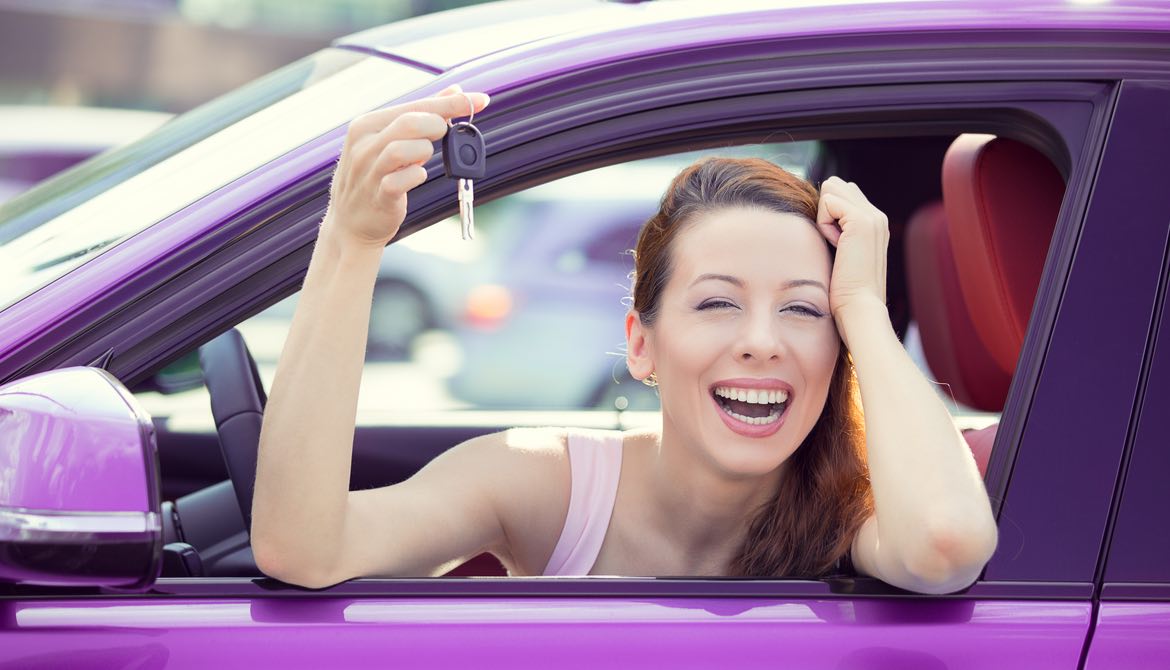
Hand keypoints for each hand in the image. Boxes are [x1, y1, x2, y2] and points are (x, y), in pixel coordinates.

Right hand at [322, 84, 489, 248]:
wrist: (350, 223)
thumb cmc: (376, 176)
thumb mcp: (391, 140)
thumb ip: (423, 115)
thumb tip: (456, 91)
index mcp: (366, 125)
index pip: (414, 105)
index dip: (450, 103)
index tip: (480, 99)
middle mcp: (363, 145)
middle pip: (409, 122)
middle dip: (437, 126)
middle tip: (444, 135)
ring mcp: (368, 171)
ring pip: (402, 149)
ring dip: (425, 151)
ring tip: (423, 159)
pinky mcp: (378, 196)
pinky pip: (399, 182)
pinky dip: (416, 176)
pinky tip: (418, 176)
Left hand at [815, 176, 888, 322]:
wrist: (859, 307)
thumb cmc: (844, 290)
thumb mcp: (840, 255)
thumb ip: (836, 231)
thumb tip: (819, 214)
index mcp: (874, 223)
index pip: (842, 193)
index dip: (826, 213)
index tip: (833, 243)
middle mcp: (876, 215)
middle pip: (835, 186)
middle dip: (824, 211)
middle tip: (833, 242)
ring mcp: (872, 216)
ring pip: (831, 190)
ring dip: (824, 216)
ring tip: (835, 244)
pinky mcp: (862, 220)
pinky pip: (828, 201)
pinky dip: (823, 223)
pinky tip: (835, 244)